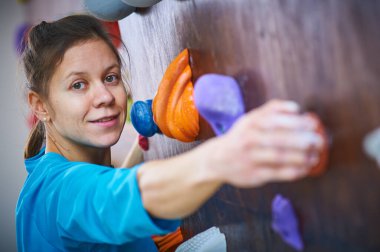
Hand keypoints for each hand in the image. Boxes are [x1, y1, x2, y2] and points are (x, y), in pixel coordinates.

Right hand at [206, 99, 323, 186]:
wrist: (218, 159)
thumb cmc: (241, 137)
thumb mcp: (250, 119)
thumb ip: (271, 110)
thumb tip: (295, 108)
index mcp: (251, 123)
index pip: (276, 120)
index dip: (296, 122)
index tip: (312, 124)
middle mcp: (249, 140)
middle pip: (280, 139)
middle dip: (303, 140)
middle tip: (319, 141)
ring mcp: (251, 158)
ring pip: (280, 157)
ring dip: (302, 157)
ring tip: (315, 156)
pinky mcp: (254, 175)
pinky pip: (279, 173)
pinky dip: (295, 171)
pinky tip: (305, 168)